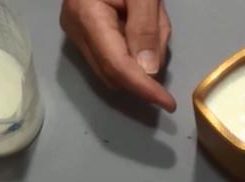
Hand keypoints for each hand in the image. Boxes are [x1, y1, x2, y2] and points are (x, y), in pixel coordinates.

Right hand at [60, 0, 176, 111]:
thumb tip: (148, 71)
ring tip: (150, 15)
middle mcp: (75, 30)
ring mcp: (76, 33)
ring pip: (116, 68)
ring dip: (141, 55)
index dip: (144, 89)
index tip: (168, 104)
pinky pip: (113, 55)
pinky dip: (135, 48)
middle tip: (159, 25)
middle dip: (145, 66)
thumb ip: (145, 27)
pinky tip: (140, 21)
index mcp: (86, 16)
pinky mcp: (83, 33)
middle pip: (115, 73)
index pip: (117, 67)